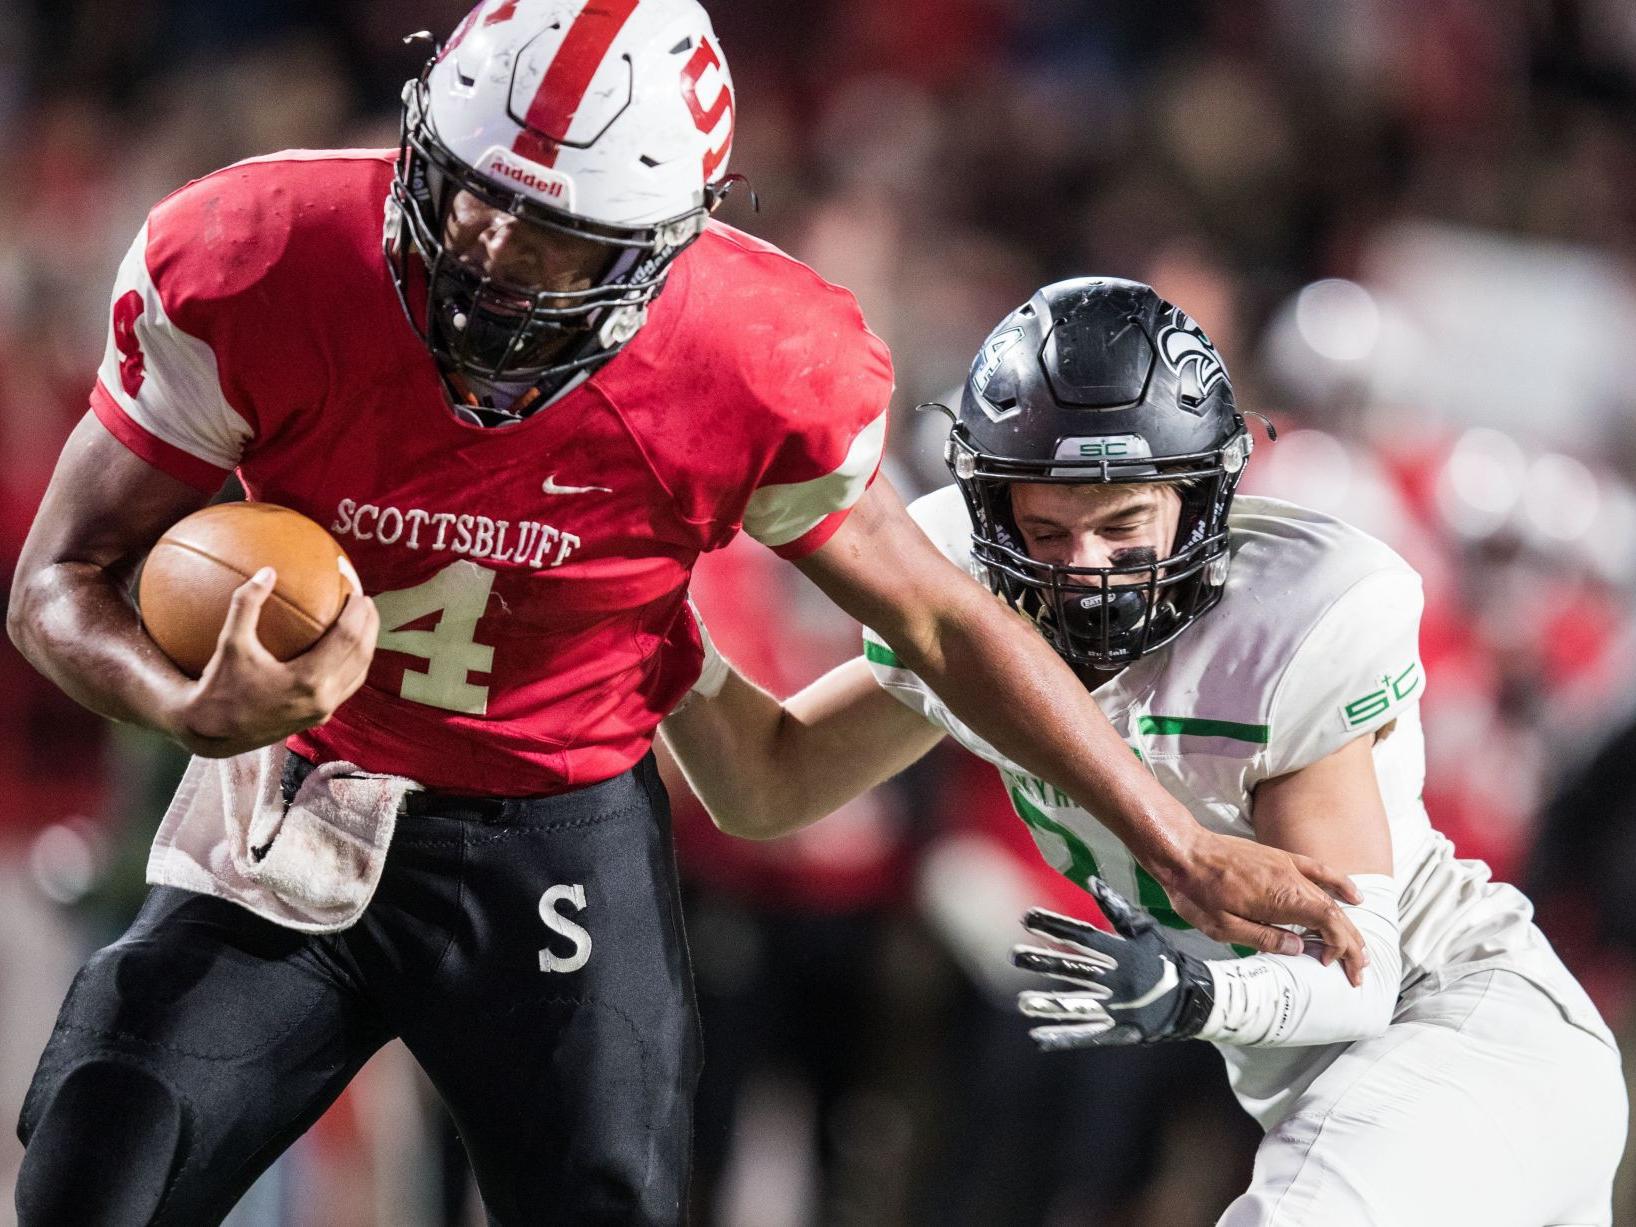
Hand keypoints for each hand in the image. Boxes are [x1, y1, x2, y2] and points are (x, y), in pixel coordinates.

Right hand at [168, 567, 378, 757]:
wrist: (212, 734)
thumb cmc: (219, 687)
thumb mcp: (230, 642)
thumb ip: (246, 604)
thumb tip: (267, 571)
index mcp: (308, 680)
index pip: (348, 638)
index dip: (358, 612)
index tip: (357, 590)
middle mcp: (323, 699)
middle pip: (362, 655)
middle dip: (369, 625)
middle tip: (365, 600)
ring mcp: (323, 711)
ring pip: (359, 673)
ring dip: (365, 645)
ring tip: (363, 620)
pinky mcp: (318, 718)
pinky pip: (347, 686)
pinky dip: (353, 664)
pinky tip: (345, 648)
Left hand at [1013, 878, 1214, 1048]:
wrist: (1195, 1000)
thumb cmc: (1162, 958)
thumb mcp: (1145, 930)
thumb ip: (1117, 908)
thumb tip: (1092, 882)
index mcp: (1123, 953)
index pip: (1082, 937)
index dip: (1054, 926)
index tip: (1026, 917)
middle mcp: (1118, 981)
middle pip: (1075, 970)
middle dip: (1043, 962)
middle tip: (1014, 956)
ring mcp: (1119, 1008)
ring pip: (1080, 1006)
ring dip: (1050, 1006)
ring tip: (1023, 1002)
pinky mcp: (1120, 1031)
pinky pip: (1088, 1035)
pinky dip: (1064, 1037)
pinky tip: (1038, 1037)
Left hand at [1158, 829, 1367, 985]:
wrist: (1182, 851)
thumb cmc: (1197, 891)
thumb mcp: (1225, 928)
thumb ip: (1265, 939)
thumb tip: (1298, 950)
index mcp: (1281, 899)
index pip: (1328, 924)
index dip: (1339, 947)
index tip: (1333, 965)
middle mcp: (1291, 880)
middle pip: (1334, 913)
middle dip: (1351, 943)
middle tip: (1359, 969)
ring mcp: (1287, 866)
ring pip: (1328, 897)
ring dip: (1347, 923)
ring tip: (1360, 946)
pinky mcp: (1278, 858)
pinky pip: (1317, 869)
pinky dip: (1338, 883)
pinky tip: (1354, 896)